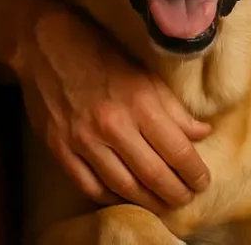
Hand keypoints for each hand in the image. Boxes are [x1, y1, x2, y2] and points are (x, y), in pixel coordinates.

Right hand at [14, 2, 211, 212]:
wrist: (47, 46)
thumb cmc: (103, 55)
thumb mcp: (145, 73)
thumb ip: (173, 107)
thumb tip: (201, 133)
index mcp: (139, 102)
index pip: (175, 148)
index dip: (193, 171)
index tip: (203, 182)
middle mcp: (113, 126)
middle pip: (152, 173)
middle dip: (175, 192)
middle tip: (187, 198)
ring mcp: (83, 141)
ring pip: (122, 186)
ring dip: (147, 201)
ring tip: (163, 204)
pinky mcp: (60, 150)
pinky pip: (89, 186)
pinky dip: (111, 197)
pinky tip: (126, 197)